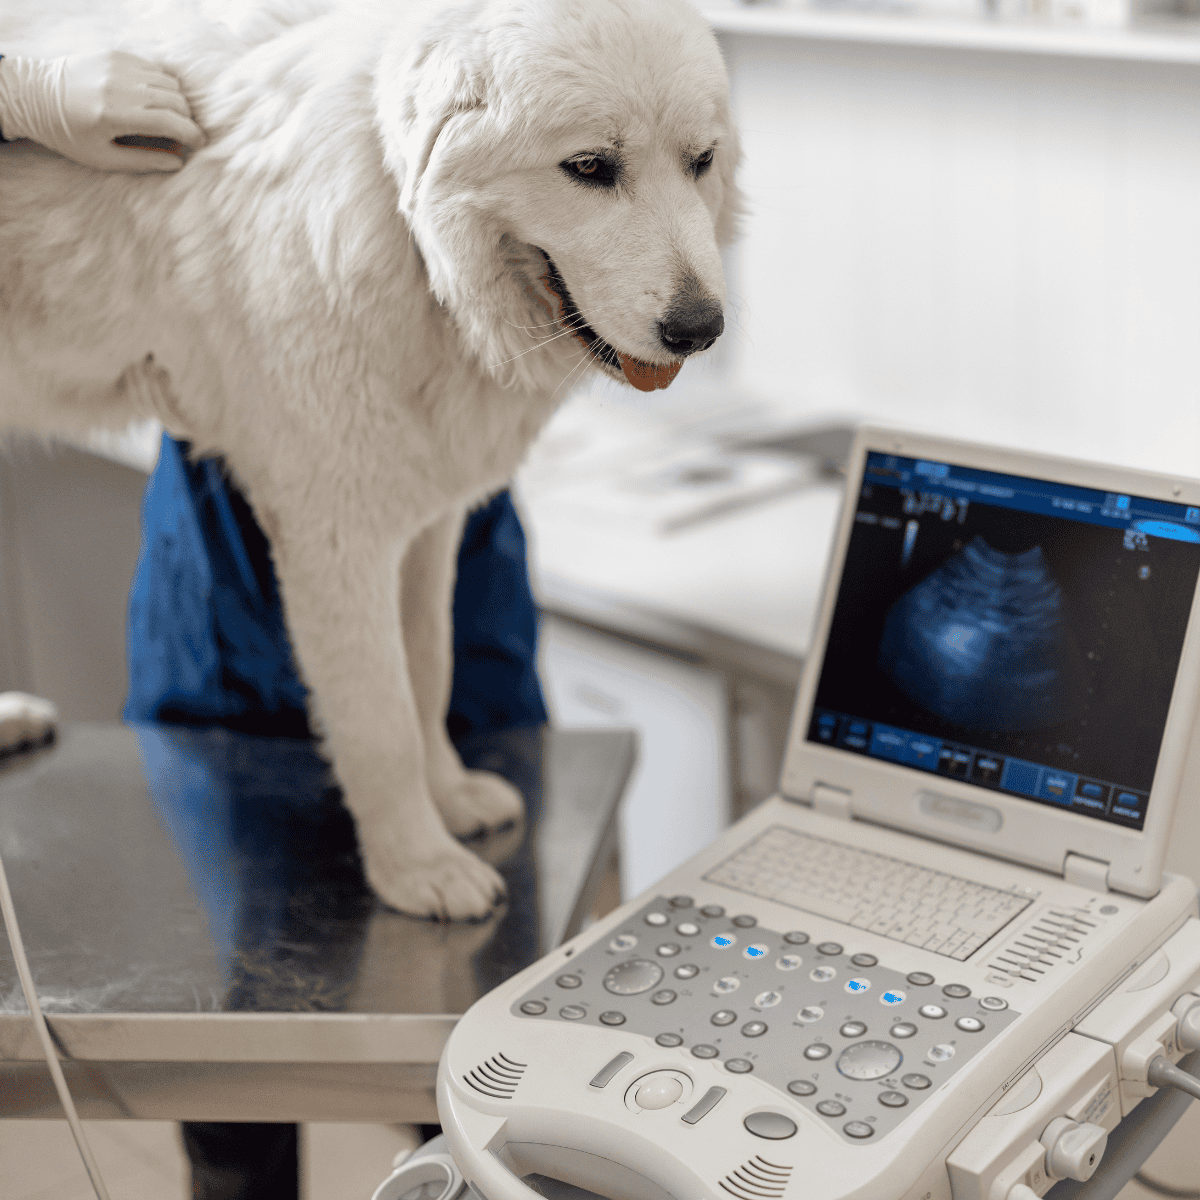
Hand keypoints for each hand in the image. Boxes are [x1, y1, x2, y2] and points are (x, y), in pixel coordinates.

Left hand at [0, 50, 206, 172]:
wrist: (35, 95)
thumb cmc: (68, 134)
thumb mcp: (103, 158)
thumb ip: (143, 161)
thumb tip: (178, 162)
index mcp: (114, 114)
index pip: (170, 121)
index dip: (192, 135)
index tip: (199, 145)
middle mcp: (118, 85)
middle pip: (175, 100)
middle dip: (187, 120)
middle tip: (185, 135)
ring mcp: (117, 65)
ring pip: (169, 82)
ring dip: (178, 102)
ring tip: (171, 118)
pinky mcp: (115, 54)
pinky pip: (154, 68)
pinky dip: (163, 85)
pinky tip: (156, 100)